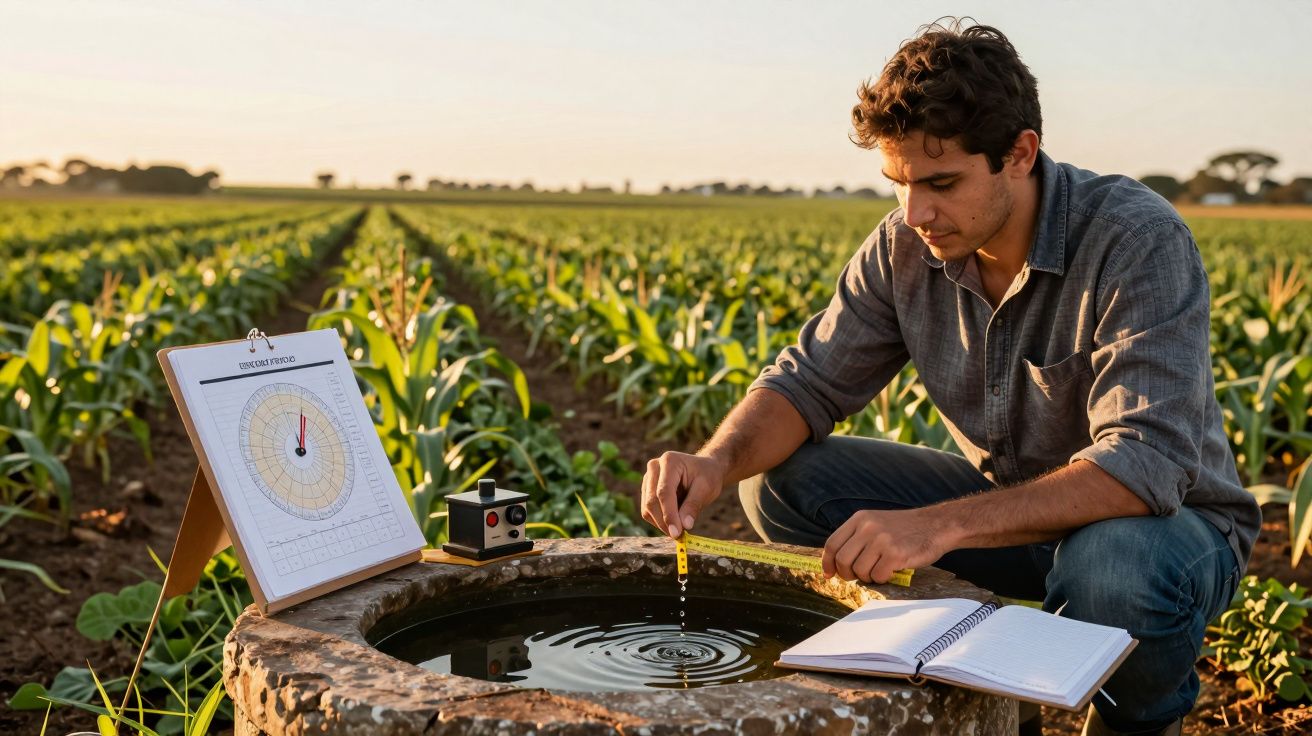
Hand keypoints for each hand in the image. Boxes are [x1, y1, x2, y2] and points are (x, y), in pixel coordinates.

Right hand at [641, 451, 726, 537]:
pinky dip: (659, 521)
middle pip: (652, 501)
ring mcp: (648, 479)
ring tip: (680, 529)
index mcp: (669, 461)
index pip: (664, 492)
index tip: (677, 533)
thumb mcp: (706, 488)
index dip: (669, 514)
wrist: (704, 469)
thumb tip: (684, 526)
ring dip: (661, 523)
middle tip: (679, 537)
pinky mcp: (646, 490)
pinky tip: (674, 522)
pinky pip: (647, 511)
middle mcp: (654, 467)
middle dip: (664, 522)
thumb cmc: (707, 476)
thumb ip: (694, 505)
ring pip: (647, 508)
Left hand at [822, 508, 949, 582]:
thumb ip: (857, 538)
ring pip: (859, 571)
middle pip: (842, 560)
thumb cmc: (905, 530)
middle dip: (847, 574)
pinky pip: (877, 576)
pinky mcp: (895, 554)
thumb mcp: (876, 523)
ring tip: (880, 569)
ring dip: (868, 577)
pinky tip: (891, 571)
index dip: (828, 562)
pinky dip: (882, 579)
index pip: (832, 543)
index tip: (829, 574)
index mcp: (860, 518)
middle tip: (859, 576)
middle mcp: (868, 527)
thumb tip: (836, 563)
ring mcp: (881, 540)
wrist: (937, 525)